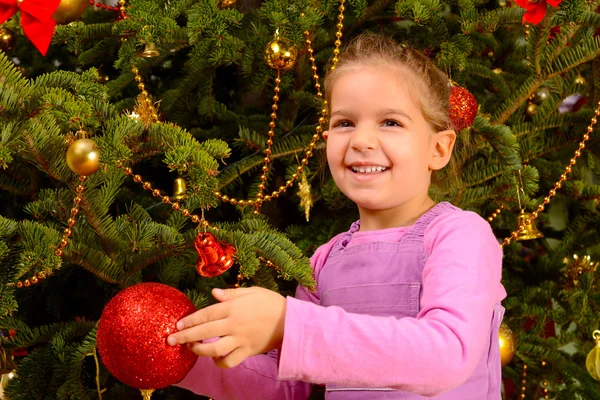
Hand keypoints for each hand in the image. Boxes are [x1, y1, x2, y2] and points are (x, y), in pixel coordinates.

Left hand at [167, 287, 286, 367]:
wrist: (290, 320)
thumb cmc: (270, 302)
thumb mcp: (251, 291)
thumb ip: (230, 294)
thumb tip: (213, 293)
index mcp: (233, 308)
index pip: (205, 314)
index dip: (189, 320)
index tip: (177, 325)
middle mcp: (233, 324)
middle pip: (203, 332)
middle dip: (184, 337)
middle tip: (170, 340)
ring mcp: (240, 339)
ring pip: (213, 349)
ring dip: (199, 350)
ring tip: (191, 348)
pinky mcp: (247, 351)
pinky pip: (229, 361)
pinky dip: (219, 362)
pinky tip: (214, 358)